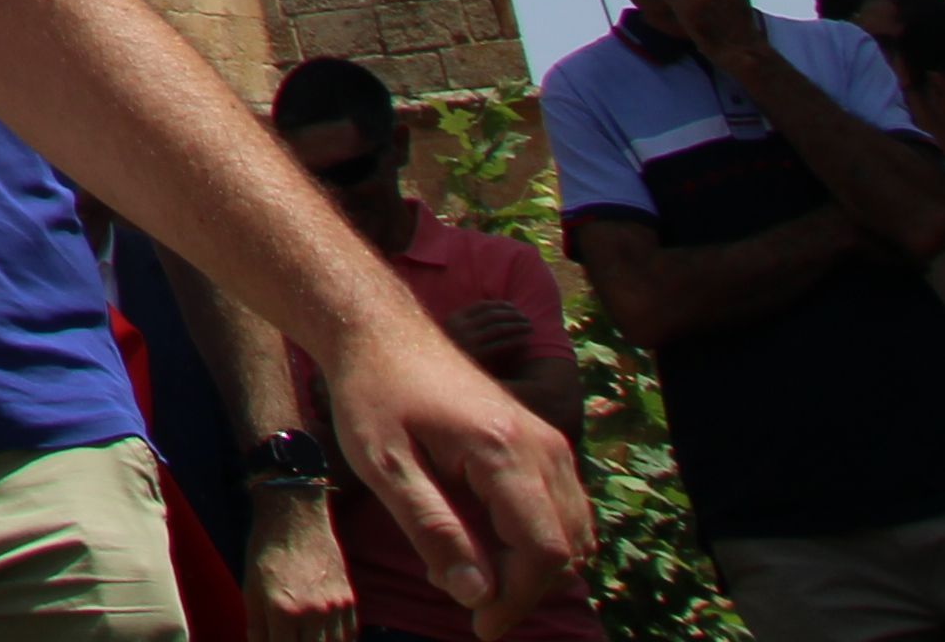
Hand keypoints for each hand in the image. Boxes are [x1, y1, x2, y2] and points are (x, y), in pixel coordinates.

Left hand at [246, 490, 358, 641]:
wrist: (296, 515)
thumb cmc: (267, 549)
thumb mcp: (250, 587)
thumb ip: (257, 626)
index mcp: (283, 610)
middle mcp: (314, 613)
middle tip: (288, 639)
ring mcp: (336, 608)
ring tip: (304, 638)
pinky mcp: (350, 601)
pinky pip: (349, 635)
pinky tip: (323, 638)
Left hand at [313, 316, 597, 639]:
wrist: (380, 332)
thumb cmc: (373, 394)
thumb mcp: (384, 466)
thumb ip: (433, 529)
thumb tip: (478, 594)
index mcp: (506, 452)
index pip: (543, 552)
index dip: (516, 599)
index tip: (478, 624)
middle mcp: (543, 447)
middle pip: (565, 548)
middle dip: (518, 584)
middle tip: (452, 583)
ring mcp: (549, 442)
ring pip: (571, 532)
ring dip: (528, 563)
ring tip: (458, 556)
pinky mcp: (543, 442)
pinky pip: (562, 509)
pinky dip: (535, 536)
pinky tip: (478, 533)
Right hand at [442, 299, 537, 369]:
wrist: (446, 377)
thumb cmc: (455, 353)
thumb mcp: (455, 333)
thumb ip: (469, 322)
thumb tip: (496, 310)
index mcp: (454, 318)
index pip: (482, 305)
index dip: (500, 305)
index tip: (514, 308)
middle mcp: (460, 327)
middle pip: (493, 315)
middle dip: (513, 315)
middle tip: (526, 318)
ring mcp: (468, 341)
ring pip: (499, 328)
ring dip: (517, 326)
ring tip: (529, 327)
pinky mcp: (478, 355)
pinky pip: (501, 345)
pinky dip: (515, 341)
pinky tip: (524, 341)